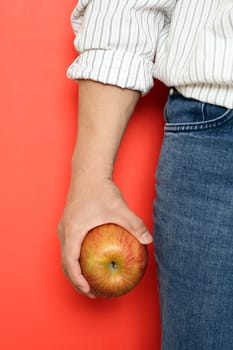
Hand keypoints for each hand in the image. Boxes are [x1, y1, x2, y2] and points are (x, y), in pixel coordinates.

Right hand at [57, 178, 152, 297]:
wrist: (88, 173)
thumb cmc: (100, 190)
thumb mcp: (119, 208)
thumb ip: (134, 224)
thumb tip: (149, 240)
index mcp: (73, 231)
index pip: (70, 262)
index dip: (77, 280)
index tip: (89, 290)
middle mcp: (64, 230)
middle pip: (64, 262)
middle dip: (76, 280)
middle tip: (91, 291)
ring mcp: (64, 226)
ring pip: (65, 254)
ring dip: (74, 269)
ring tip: (88, 279)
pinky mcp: (68, 222)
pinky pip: (69, 245)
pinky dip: (75, 257)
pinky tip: (90, 258)